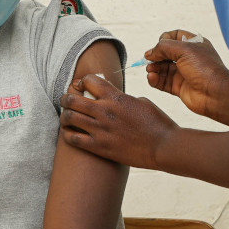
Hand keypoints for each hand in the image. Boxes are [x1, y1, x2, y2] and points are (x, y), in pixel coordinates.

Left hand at [59, 74, 178, 169]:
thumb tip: (114, 99)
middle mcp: (104, 111)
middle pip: (72, 99)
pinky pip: (73, 139)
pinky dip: (67, 134)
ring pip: (69, 117)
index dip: (83, 81)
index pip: (88, 80)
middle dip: (65, 98)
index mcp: (116, 97)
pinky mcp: (99, 147)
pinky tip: (70, 133)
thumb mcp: (141, 102)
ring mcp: (100, 130)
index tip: (82, 86)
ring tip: (67, 118)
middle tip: (66, 101)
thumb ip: (123, 98)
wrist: (164, 147)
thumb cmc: (157, 123)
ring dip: (65, 115)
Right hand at [146, 30, 228, 127]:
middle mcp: (189, 58)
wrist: (216, 94)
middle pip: (166, 53)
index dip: (164, 39)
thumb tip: (148, 53)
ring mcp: (184, 73)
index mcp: (194, 44)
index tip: (160, 44)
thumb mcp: (184, 50)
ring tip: (150, 70)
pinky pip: (163, 82)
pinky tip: (151, 77)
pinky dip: (155, 80)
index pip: (174, 36)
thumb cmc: (204, 68)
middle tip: (149, 60)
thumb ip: (163, 47)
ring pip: (163, 68)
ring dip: (154, 68)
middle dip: (156, 56)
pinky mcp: (179, 87)